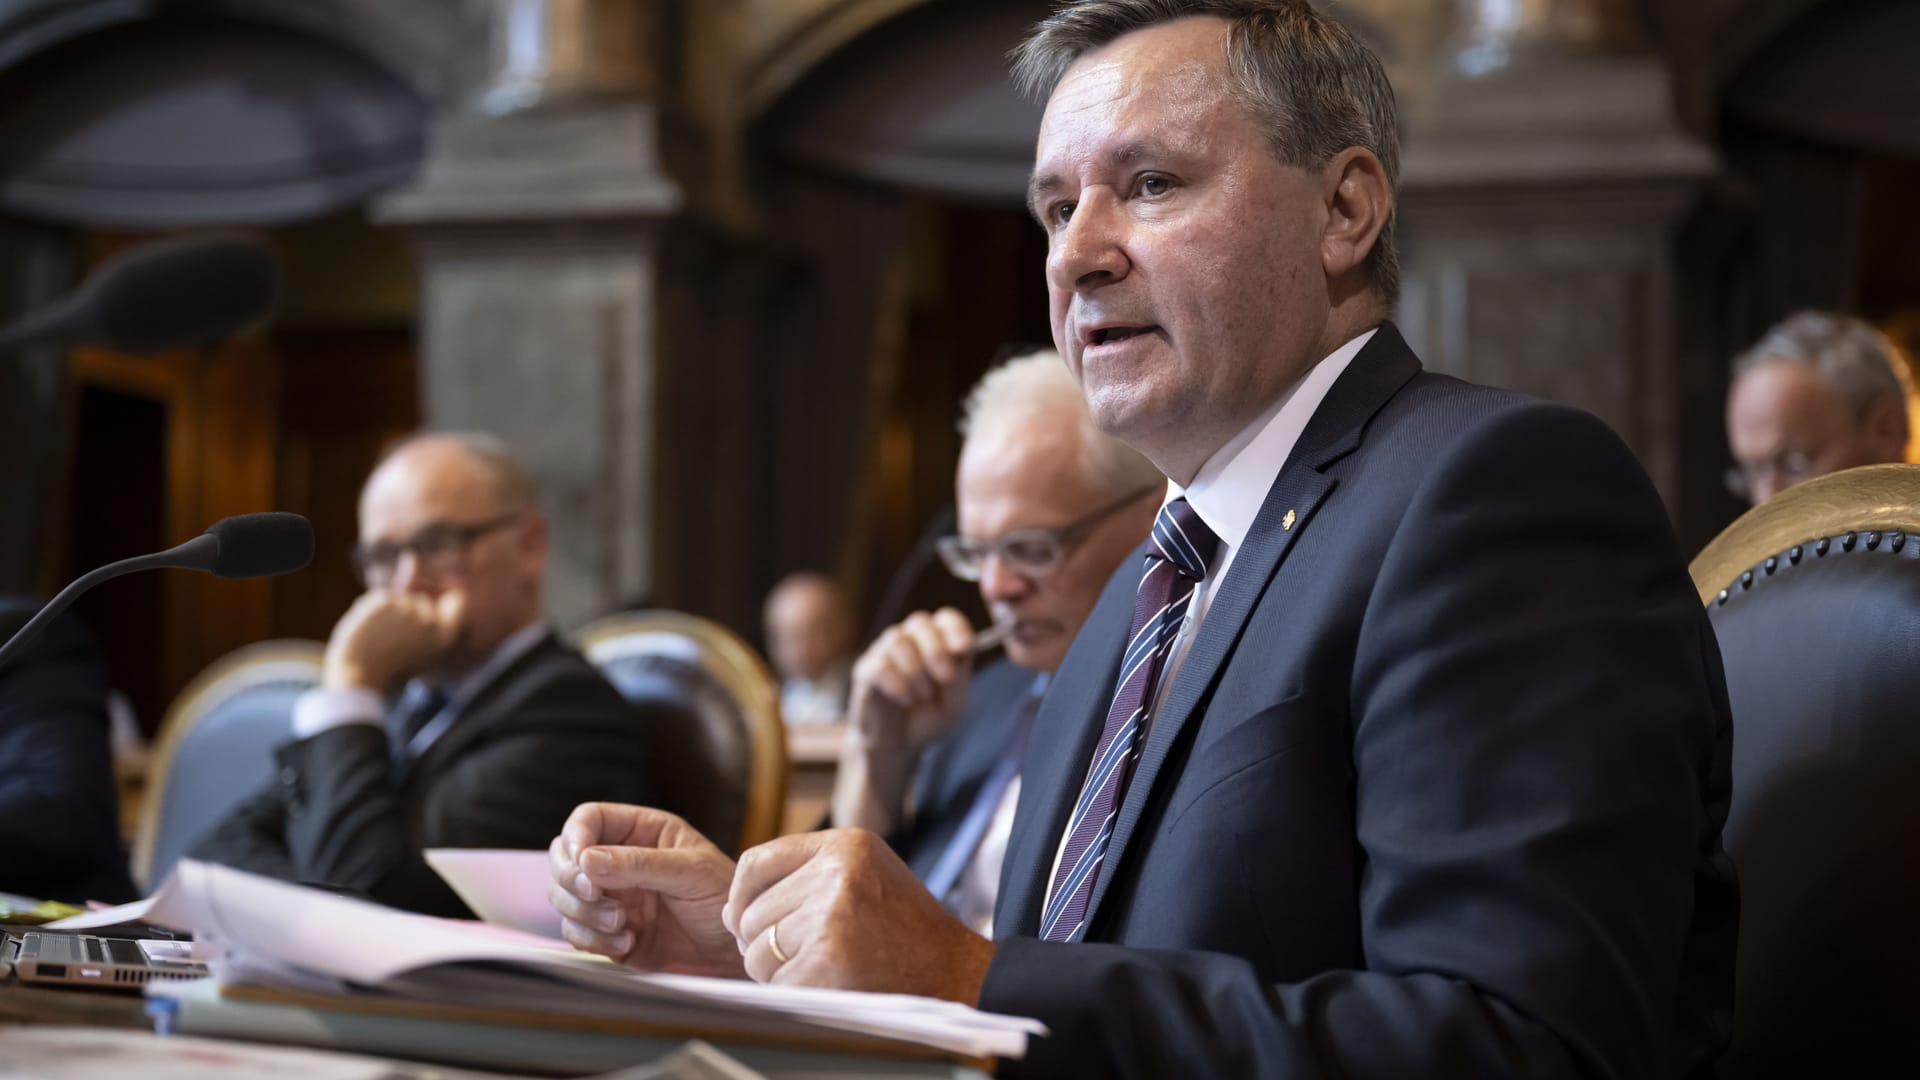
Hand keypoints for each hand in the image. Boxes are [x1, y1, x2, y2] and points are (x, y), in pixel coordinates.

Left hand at [322, 589, 463, 690]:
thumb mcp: (422, 653)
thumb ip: (430, 622)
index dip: (445, 604)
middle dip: (408, 614)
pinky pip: (379, 599)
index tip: (432, 614)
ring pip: (398, 600)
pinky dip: (371, 612)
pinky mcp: (384, 600)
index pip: (457, 603)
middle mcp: (431, 619)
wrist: (358, 678)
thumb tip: (413, 563)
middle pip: (422, 600)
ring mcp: (408, 607)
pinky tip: (367, 631)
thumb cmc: (390, 671)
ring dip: (388, 613)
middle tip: (394, 641)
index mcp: (446, 636)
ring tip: (379, 640)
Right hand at [548, 802, 744, 977]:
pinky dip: (592, 940)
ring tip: (622, 924)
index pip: (589, 819)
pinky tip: (627, 941)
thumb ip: (639, 864)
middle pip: (565, 858)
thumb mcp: (690, 873)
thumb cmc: (724, 901)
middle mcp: (620, 862)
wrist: (737, 953)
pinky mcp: (608, 935)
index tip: (581, 861)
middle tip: (595, 895)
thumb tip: (586, 859)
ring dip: (583, 912)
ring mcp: (612, 899)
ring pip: (563, 897)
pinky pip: (577, 933)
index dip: (575, 836)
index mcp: (642, 832)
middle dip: (571, 879)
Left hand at [722, 828, 995, 1003]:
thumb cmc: (906, 928)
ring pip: (757, 950)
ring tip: (821, 966)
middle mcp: (836, 874)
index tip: (746, 918)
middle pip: (751, 913)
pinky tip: (828, 984)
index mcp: (845, 845)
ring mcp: (830, 917)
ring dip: (777, 969)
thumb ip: (804, 877)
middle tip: (806, 952)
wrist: (956, 972)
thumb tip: (730, 910)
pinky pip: (774, 982)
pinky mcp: (827, 961)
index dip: (742, 895)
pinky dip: (792, 992)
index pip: (756, 862)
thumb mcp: (866, 874)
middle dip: (765, 941)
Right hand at [847, 608, 975, 755]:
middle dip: (936, 649)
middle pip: (920, 622)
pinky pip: (879, 665)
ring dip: (916, 670)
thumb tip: (958, 652)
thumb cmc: (928, 719)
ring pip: (897, 640)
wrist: (899, 746)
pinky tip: (905, 700)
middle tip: (946, 677)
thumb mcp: (954, 705)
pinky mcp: (866, 670)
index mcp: (937, 643)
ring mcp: (885, 652)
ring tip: (922, 696)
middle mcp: (910, 641)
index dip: (955, 627)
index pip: (945, 618)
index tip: (963, 647)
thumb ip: (958, 680)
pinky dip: (896, 683)